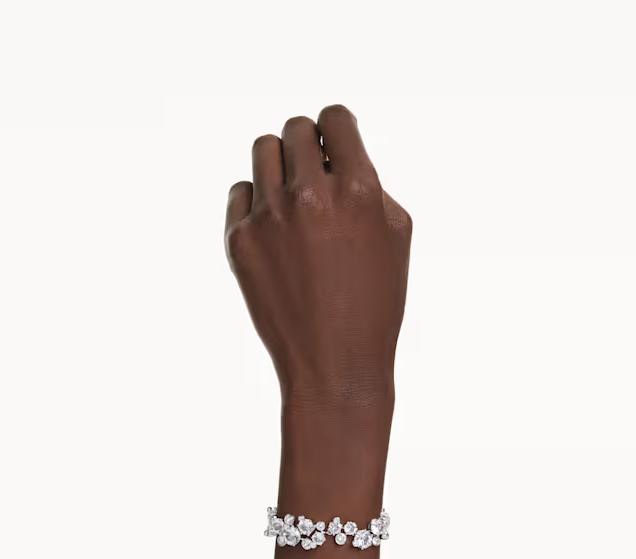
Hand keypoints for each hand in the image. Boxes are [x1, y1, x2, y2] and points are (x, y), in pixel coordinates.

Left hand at [225, 105, 411, 402]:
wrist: (334, 363)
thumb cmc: (375, 303)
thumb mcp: (395, 236)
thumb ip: (369, 184)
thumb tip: (337, 156)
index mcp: (358, 189)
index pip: (334, 118)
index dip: (336, 127)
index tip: (333, 142)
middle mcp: (309, 195)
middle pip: (294, 129)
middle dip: (308, 144)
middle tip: (315, 173)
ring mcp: (269, 217)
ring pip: (263, 150)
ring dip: (280, 163)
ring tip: (294, 195)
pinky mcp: (239, 241)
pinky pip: (241, 192)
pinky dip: (257, 200)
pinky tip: (276, 228)